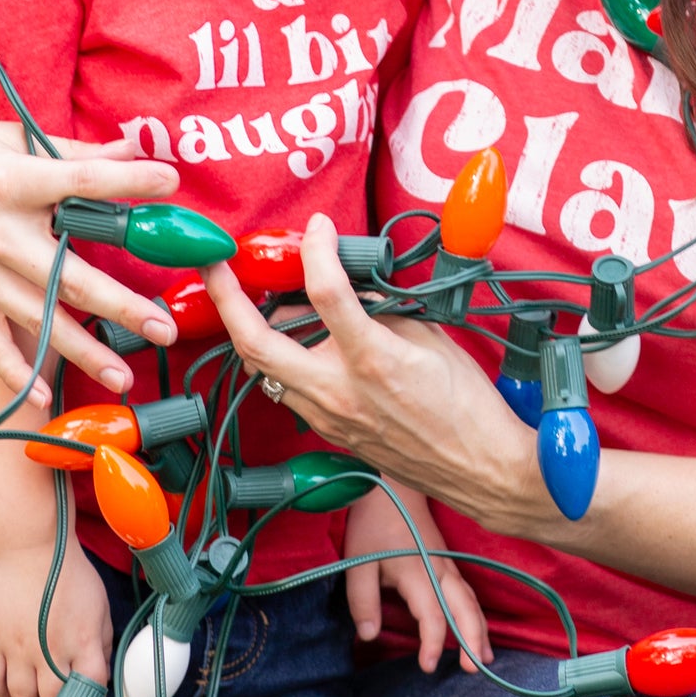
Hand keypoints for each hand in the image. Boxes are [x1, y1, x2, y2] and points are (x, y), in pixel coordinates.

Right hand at [0, 118, 182, 401]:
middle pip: (70, 276)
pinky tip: (42, 397)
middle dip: (122, 306)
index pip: (82, 182)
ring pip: (40, 319)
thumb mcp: (2, 137)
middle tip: (164, 328)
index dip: (128, 181)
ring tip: (123, 376)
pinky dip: (14, 372)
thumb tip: (130, 147)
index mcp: (12, 181)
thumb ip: (67, 149)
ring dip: (84, 351)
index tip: (170, 183)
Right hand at [0, 540, 111, 696]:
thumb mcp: (99, 606)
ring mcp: (18, 647)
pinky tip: (9, 694)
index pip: (91, 691)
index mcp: (83, 641)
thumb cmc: (69, 573)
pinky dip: (0, 695)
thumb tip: (101, 675)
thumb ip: (102, 643)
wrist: (28, 546)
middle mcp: (50, 650)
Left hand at [203, 217, 550, 539]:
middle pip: (256, 342)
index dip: (316, 250)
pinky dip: (284, 361)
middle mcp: (339, 390)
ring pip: (265, 369)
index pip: (326, 291)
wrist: (480, 468)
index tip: (317, 228)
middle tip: (216, 267)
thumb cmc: (466, 405)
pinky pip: (290, 391)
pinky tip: (296, 343)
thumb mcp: (430, 339)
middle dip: (227, 299)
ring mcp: (329, 417)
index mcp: (372, 359)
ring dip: (254, 331)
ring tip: (260, 301)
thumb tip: (352, 289)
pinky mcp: (330, 433)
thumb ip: (384, 311)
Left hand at [342, 482, 494, 673]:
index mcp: (417, 572)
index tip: (427, 666)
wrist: (392, 488)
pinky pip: (469, 595)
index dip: (432, 642)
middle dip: (472, 640)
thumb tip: (369, 636)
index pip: (433, 614)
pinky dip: (477, 617)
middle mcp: (440, 571)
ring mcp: (449, 567)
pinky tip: (479, 635)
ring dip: (480, 631)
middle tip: (471, 670)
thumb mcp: (357, 561)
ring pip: (472, 602)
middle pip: (465, 609)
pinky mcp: (449, 565)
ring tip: (484, 661)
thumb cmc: (373, 526)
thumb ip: (362, 600)